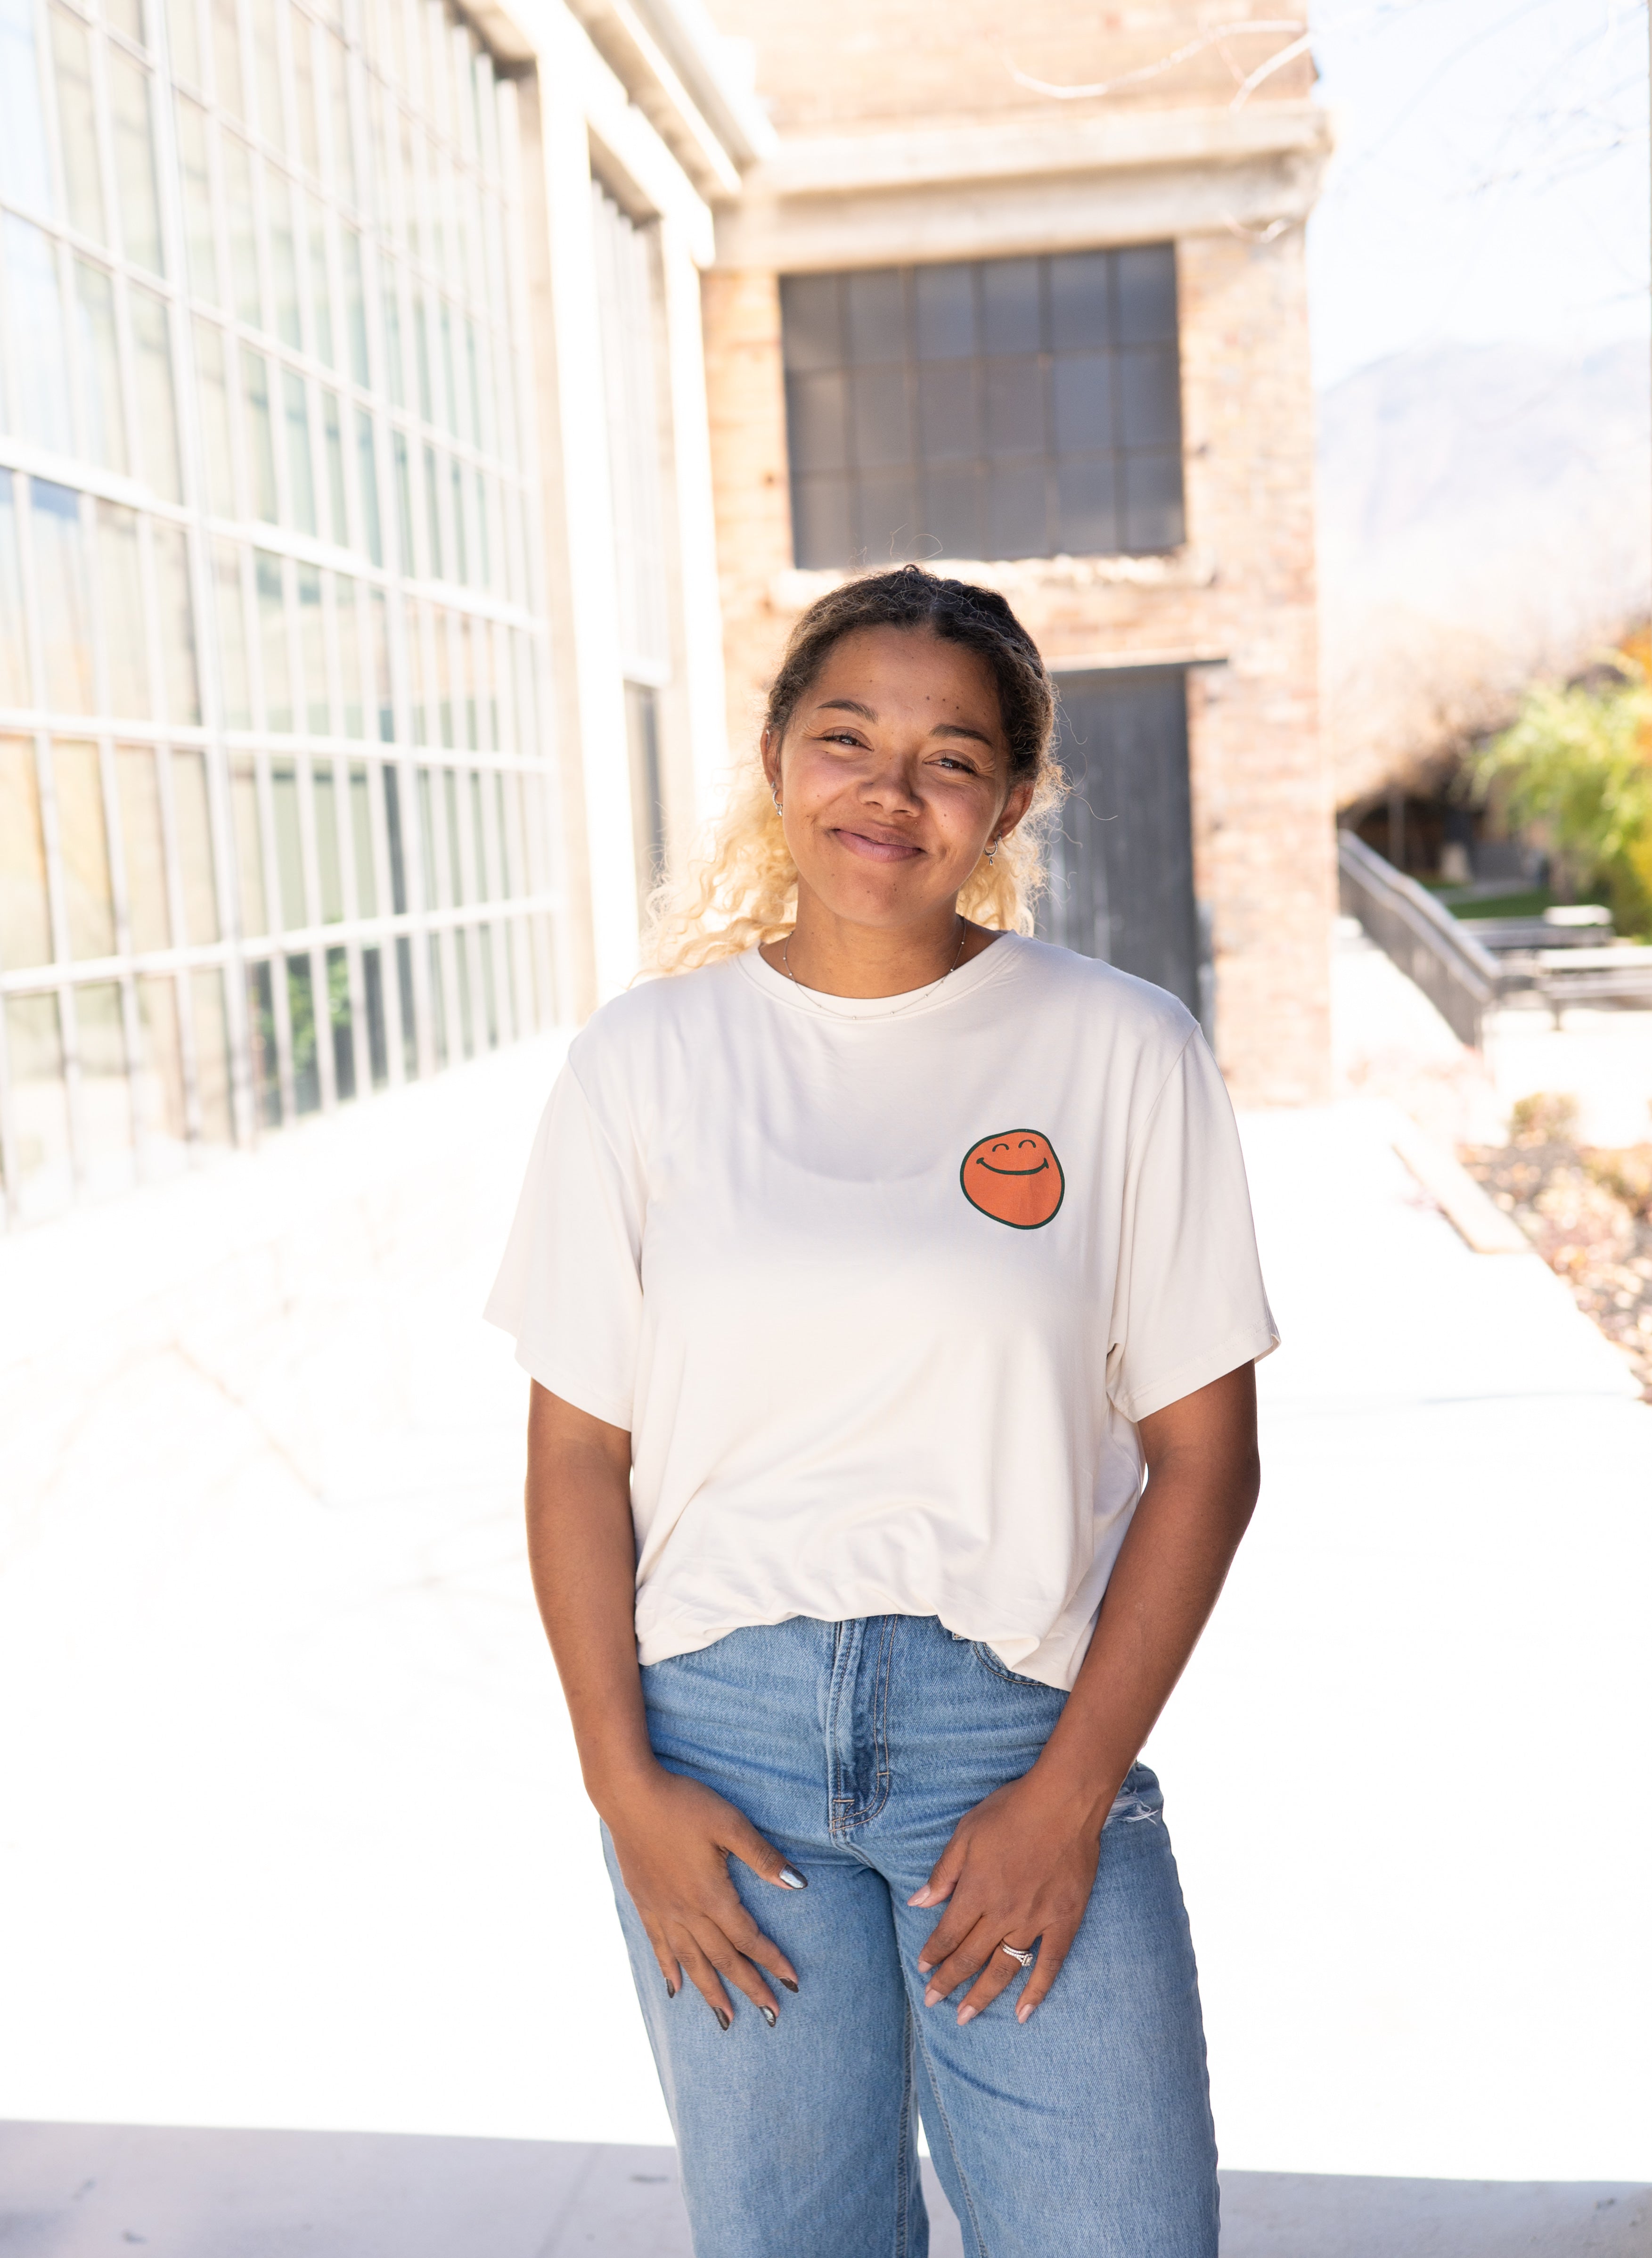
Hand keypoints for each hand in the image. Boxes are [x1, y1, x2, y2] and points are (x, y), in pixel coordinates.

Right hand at [604, 1766, 803, 2028]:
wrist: (629, 1795)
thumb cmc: (684, 1803)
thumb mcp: (730, 1823)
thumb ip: (762, 1856)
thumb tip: (798, 1885)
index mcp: (711, 1895)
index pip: (748, 1938)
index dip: (772, 1960)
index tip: (792, 1982)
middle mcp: (686, 1912)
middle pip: (723, 1959)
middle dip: (749, 1988)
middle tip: (771, 2016)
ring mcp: (662, 1911)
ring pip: (691, 1962)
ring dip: (710, 1992)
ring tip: (726, 2019)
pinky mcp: (644, 1903)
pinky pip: (659, 1946)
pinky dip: (670, 1970)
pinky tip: (676, 1989)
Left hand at [910, 1771, 1108, 2024]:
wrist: (1064, 1801)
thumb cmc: (1011, 1811)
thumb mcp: (966, 1833)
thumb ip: (943, 1872)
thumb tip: (917, 1901)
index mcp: (976, 1890)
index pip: (947, 1934)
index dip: (932, 1954)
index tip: (922, 1969)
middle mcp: (1002, 1912)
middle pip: (970, 1957)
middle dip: (948, 1983)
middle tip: (933, 2002)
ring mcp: (1035, 1920)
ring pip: (1004, 1968)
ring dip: (982, 1996)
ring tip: (965, 2017)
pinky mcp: (1064, 1921)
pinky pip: (1049, 1965)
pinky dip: (1036, 1992)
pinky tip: (1023, 2014)